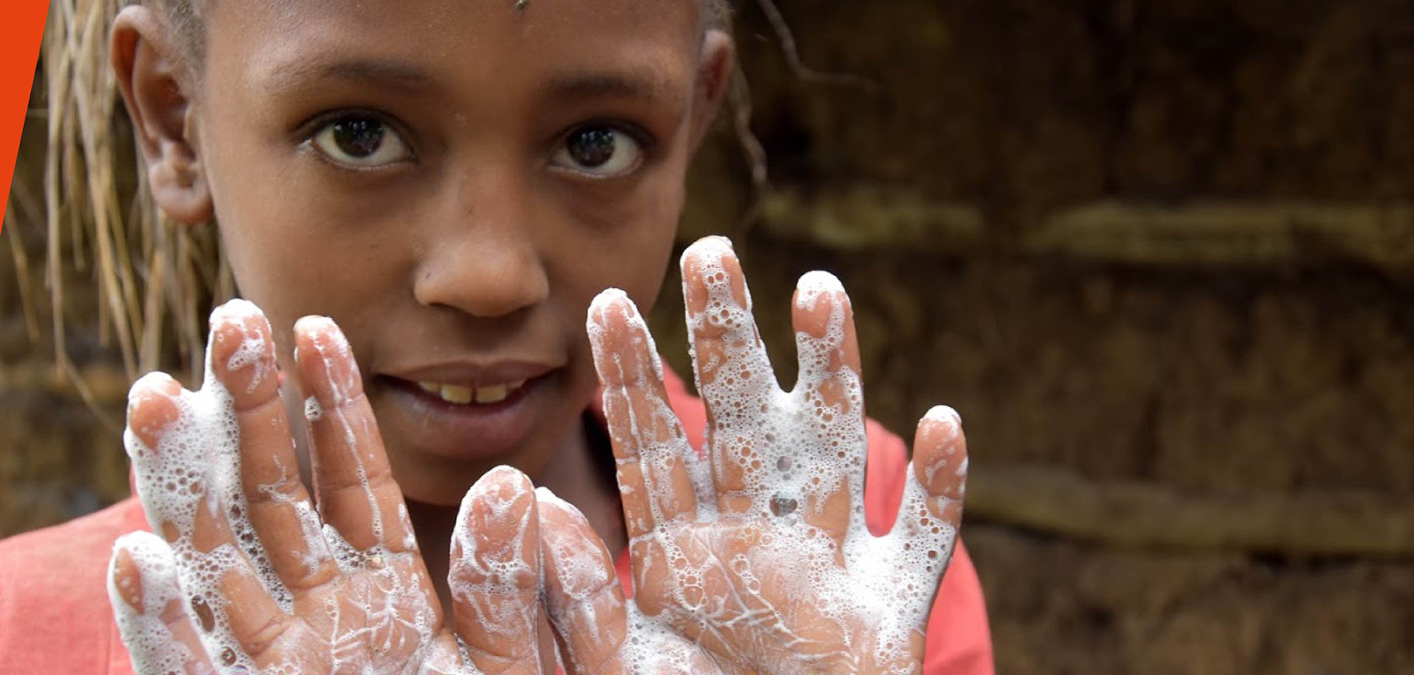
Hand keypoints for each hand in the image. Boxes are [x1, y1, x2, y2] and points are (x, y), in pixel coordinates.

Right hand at [107, 300, 551, 674]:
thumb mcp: (525, 674)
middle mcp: (318, 632)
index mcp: (387, 607)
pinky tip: (136, 559)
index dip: (329, 406)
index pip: (353, 487)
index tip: (313, 325)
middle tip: (229, 318)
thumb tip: (514, 486)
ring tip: (151, 394)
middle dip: (247, 414)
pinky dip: (162, 626)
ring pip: (216, 569)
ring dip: (182, 487)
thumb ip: (518, 592)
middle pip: (273, 503)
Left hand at [544, 236, 969, 674]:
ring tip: (819, 289)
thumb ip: (570, 591)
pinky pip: (915, 544)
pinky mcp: (883, 621)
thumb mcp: (612, 658)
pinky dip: (937, 490)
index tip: (604, 303)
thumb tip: (527, 498)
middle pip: (742, 422)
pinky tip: (946, 422)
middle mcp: (753, 543)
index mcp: (680, 555)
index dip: (629, 378)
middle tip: (709, 250)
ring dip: (832, 376)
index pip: (651, 450)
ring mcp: (822, 574)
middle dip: (728, 339)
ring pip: (831, 455)